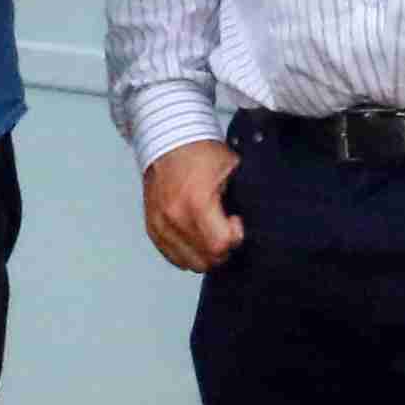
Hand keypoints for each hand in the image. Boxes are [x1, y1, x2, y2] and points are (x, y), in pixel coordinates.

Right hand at [140, 142, 243, 272]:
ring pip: (189, 263)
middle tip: (224, 228)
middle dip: (221, 249)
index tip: (235, 221)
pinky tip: (194, 234)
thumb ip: (241, 199)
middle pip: (206, 259)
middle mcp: (174, 217)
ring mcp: (160, 225)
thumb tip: (252, 221)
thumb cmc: (198, 151)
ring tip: (208, 232)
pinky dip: (187, 251)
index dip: (234, 237)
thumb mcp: (231, 169)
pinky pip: (173, 257)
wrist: (168, 141)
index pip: (220, 245)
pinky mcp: (152, 228)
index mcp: (196, 202)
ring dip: (204, 253)